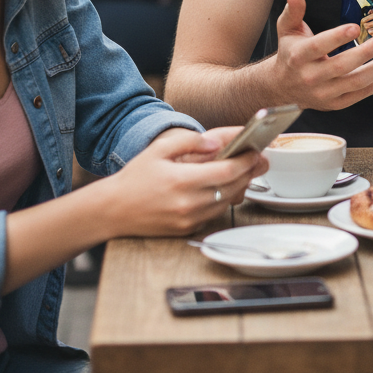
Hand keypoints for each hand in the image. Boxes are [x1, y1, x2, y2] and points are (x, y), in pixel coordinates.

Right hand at [101, 126, 265, 237]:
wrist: (112, 212)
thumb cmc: (135, 178)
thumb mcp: (159, 150)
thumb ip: (189, 141)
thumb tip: (215, 142)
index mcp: (182, 181)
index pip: (227, 171)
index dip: (246, 160)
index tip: (256, 150)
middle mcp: (188, 204)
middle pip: (233, 187)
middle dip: (250, 172)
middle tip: (261, 159)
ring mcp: (188, 220)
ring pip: (228, 202)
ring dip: (241, 186)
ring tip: (247, 170)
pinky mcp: (187, 230)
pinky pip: (215, 214)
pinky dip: (225, 199)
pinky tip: (227, 186)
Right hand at [271, 0, 372, 109]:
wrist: (283, 87)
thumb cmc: (290, 54)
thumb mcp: (286, 30)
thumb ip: (293, 11)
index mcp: (299, 57)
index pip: (318, 47)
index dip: (337, 37)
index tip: (355, 27)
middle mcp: (311, 77)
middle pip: (342, 67)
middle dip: (367, 52)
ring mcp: (325, 93)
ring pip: (356, 82)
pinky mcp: (336, 103)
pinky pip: (362, 93)